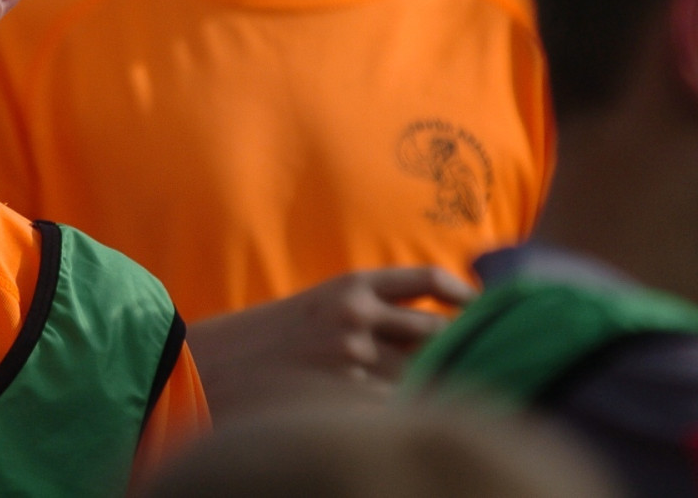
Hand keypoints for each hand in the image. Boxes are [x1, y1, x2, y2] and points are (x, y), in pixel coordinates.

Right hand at [187, 266, 475, 419]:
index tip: (482, 308)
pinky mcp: (342, 396)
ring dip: (440, 382)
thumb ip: (367, 312)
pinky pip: (396, 405)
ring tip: (455, 393)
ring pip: (422, 371)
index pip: (426, 281)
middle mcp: (355, 315)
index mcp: (350, 285)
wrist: (210, 366)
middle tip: (487, 356)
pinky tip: (416, 416)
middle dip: (462, 346)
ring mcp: (350, 357)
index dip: (464, 294)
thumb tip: (425, 333)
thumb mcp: (317, 307)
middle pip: (436, 330)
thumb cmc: (266, 341)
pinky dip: (410, 410)